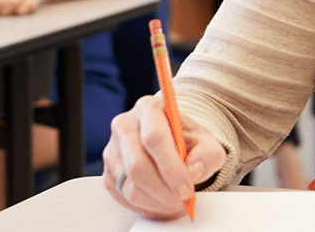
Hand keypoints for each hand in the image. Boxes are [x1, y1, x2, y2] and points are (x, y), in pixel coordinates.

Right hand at [103, 95, 226, 218]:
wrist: (171, 144)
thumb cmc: (187, 141)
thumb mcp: (207, 143)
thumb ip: (207, 155)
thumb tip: (193, 171)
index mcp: (149, 109)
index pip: (154, 138)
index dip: (171, 167)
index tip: (186, 188)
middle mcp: (125, 126)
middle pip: (137, 166)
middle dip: (164, 190)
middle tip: (183, 200)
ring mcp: (112, 150)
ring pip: (130, 186)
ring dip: (157, 201)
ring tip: (176, 203)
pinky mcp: (108, 174)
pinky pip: (124, 198)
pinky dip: (146, 206)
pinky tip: (162, 201)